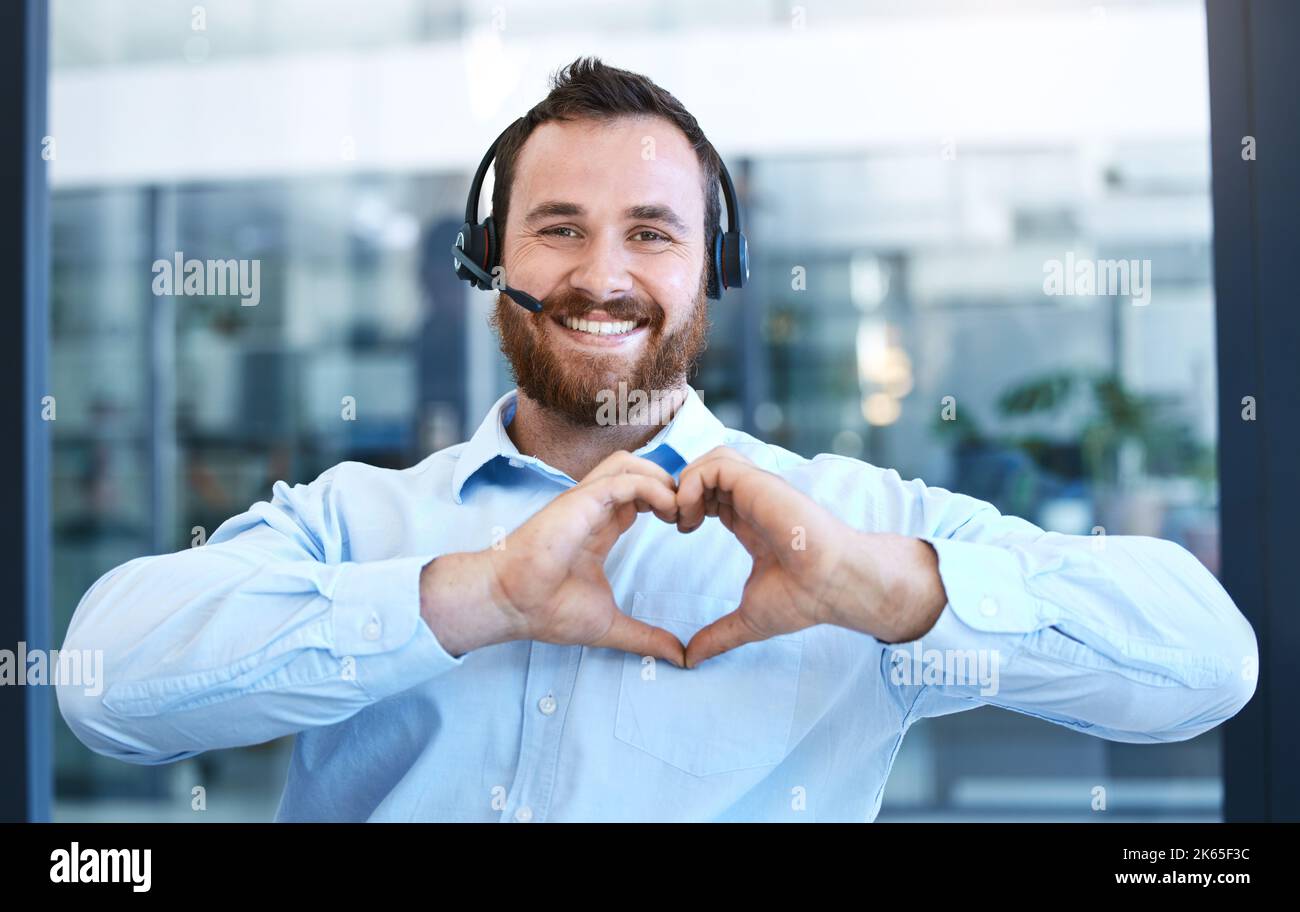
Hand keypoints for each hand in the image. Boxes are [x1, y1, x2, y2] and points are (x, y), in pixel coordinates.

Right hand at [480, 451, 687, 666]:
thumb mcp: (609, 625)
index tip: (686, 526)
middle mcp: (593, 509)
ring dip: (660, 478)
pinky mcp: (580, 500)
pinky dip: (651, 486)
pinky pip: (623, 478)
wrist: (513, 604)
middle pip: (637, 471)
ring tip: (678, 508)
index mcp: (600, 527)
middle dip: (669, 484)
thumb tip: (678, 657)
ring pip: (628, 464)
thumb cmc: (547, 609)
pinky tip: (667, 509)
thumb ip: (645, 637)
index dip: (667, 503)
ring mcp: (585, 501)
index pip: (639, 497)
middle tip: (688, 514)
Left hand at [674, 446, 943, 665]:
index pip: (711, 495)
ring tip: (681, 516)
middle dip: (681, 489)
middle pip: (707, 470)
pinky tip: (692, 515)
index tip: (680, 530)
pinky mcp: (759, 483)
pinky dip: (693, 483)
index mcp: (750, 520)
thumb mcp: (748, 619)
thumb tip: (689, 660)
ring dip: (686, 483)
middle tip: (672, 520)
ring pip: (710, 459)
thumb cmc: (803, 598)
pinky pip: (714, 465)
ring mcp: (757, 489)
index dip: (688, 505)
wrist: (833, 586)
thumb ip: (718, 635)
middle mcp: (753, 500)